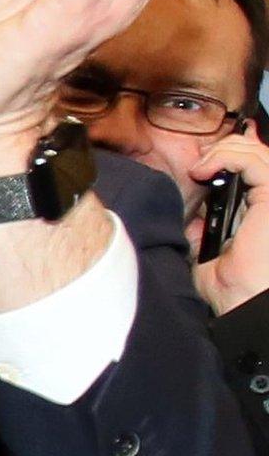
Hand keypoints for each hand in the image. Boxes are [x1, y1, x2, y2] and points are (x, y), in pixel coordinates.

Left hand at [194, 128, 268, 314]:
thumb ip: (208, 237)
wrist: (246, 305)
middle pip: (259, 156)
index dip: (230, 159)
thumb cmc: (237, 291)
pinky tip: (203, 170)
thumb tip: (194, 222)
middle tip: (200, 165)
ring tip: (201, 167)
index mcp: (265, 216)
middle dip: (226, 150)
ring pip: (258, 152)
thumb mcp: (213, 257)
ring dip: (223, 151)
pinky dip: (225, 156)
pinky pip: (253, 161)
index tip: (201, 166)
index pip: (254, 171)